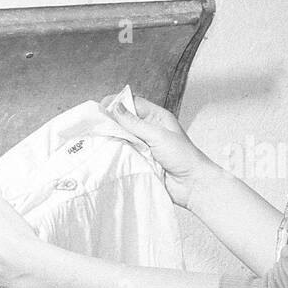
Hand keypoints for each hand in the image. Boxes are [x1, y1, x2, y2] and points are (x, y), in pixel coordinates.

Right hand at [108, 93, 216, 209]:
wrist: (191, 185)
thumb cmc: (182, 156)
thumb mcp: (158, 135)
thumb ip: (135, 123)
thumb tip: (115, 106)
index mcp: (157, 117)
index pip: (133, 104)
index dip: (117, 103)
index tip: (100, 107)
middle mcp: (150, 129)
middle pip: (125, 120)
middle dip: (112, 121)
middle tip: (96, 124)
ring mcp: (144, 146)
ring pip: (122, 137)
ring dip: (113, 138)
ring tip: (98, 137)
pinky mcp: (140, 161)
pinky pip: (124, 153)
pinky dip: (116, 152)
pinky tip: (107, 151)